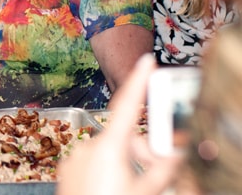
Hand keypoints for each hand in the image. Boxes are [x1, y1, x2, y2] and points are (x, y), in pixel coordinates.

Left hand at [56, 54, 181, 194]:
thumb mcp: (147, 191)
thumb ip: (163, 170)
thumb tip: (176, 151)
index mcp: (109, 147)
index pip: (127, 106)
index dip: (139, 82)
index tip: (146, 61)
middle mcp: (88, 146)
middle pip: (123, 139)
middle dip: (140, 152)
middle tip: (153, 176)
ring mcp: (74, 158)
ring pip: (107, 153)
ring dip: (122, 165)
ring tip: (128, 189)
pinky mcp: (66, 170)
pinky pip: (90, 163)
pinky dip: (103, 171)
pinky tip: (108, 189)